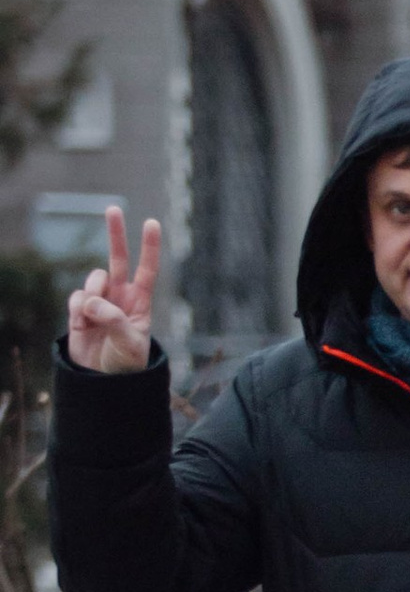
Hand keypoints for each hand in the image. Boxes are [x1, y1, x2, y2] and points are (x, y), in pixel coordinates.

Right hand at [66, 207, 159, 374]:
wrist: (103, 383)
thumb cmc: (125, 365)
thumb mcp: (129, 344)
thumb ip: (114, 320)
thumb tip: (92, 302)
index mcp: (140, 303)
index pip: (147, 269)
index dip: (149, 247)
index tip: (152, 223)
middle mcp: (120, 297)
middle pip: (118, 258)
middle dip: (116, 234)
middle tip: (114, 208)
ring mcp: (99, 302)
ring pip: (93, 280)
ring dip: (93, 294)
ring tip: (94, 318)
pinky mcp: (79, 311)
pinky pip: (76, 298)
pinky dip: (78, 311)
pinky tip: (82, 326)